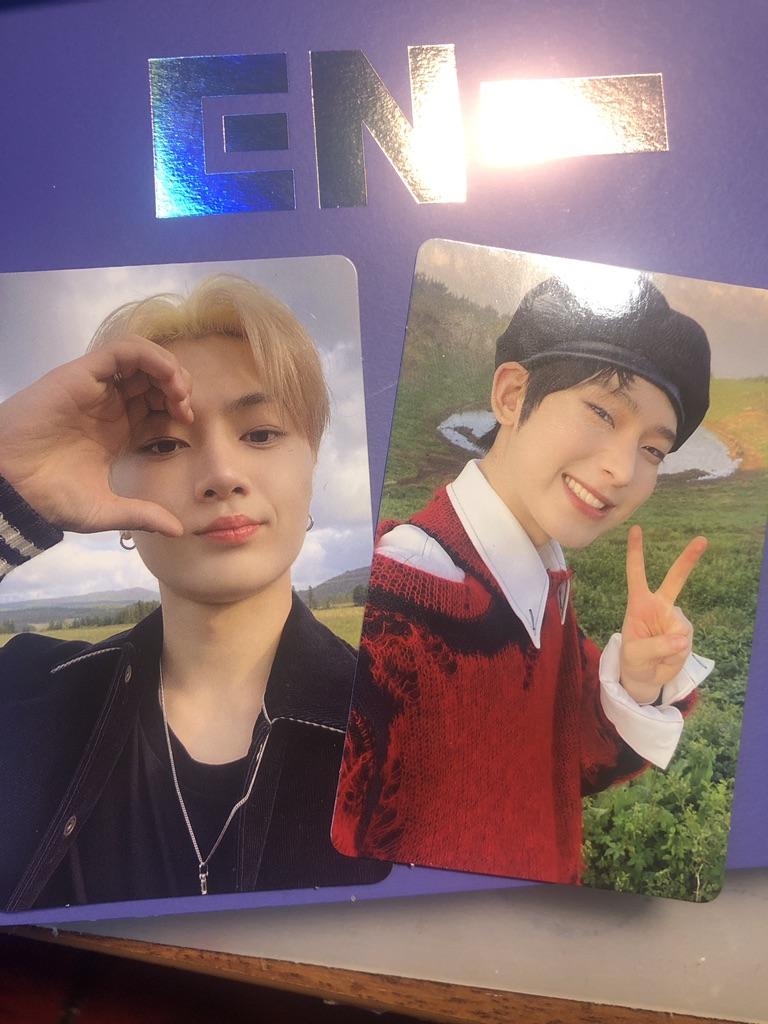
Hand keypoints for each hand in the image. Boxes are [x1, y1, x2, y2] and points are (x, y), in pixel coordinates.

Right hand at [0, 336, 192, 534]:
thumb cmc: (48, 496)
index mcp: (116, 429)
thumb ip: (142, 516)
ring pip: (143, 358)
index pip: (157, 404)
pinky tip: (166, 378)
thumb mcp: (105, 510)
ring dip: (169, 368)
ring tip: (179, 393)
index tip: (188, 426)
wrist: (10, 484)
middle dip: (179, 386)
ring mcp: (96, 387)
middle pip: (155, 377)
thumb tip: (178, 530)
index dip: (178, 408)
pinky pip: (123, 350)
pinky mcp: (83, 374)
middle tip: (186, 409)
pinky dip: (151, 356)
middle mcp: (109, 404)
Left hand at [619, 525, 707, 703]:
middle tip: (702, 540)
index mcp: (639, 603)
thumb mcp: (634, 654)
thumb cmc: (632, 659)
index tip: (636, 529)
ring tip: (656, 655)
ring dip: (668, 648)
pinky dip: (675, 655)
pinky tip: (667, 657)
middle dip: (688, 559)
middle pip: (675, 579)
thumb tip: (682, 639)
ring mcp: (674, 618)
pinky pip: (684, 643)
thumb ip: (655, 646)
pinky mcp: (684, 633)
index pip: (636, 574)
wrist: (644, 675)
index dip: (635, 552)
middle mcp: (659, 606)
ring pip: (680, 629)